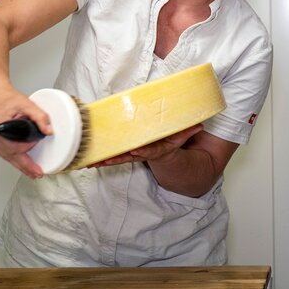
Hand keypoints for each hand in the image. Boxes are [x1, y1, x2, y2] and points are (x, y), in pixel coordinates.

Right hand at [0, 86, 49, 178]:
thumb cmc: (7, 98)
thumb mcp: (27, 104)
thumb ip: (40, 117)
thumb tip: (48, 131)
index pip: (13, 146)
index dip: (26, 148)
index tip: (36, 146)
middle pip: (9, 155)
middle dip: (24, 166)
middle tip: (36, 173)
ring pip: (6, 156)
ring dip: (19, 164)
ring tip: (31, 172)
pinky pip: (3, 151)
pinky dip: (13, 157)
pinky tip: (21, 163)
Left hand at [89, 124, 203, 167]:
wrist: (169, 155)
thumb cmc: (172, 141)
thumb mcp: (182, 137)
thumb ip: (188, 132)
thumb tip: (198, 125)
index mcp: (158, 149)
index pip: (150, 151)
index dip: (142, 151)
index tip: (134, 151)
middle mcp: (145, 152)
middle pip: (128, 157)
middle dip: (115, 159)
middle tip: (103, 161)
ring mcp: (135, 152)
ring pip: (118, 157)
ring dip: (105, 160)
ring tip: (90, 163)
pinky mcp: (128, 150)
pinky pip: (114, 153)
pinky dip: (103, 156)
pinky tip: (89, 159)